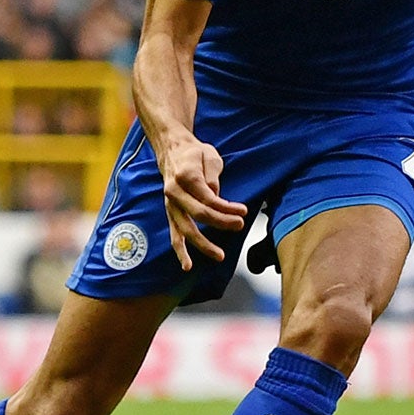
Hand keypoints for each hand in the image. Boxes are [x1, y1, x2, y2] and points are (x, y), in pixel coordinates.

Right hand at [156, 135, 247, 270]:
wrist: (171, 149)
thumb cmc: (194, 153)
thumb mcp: (209, 156)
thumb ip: (213, 176)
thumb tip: (215, 195)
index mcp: (185, 176)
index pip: (208, 198)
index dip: (226, 208)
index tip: (243, 212)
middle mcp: (174, 192)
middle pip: (199, 214)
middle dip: (221, 222)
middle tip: (239, 225)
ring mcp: (170, 204)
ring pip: (185, 229)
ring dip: (203, 244)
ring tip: (220, 256)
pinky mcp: (170, 212)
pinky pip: (174, 234)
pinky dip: (180, 250)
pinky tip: (188, 265)